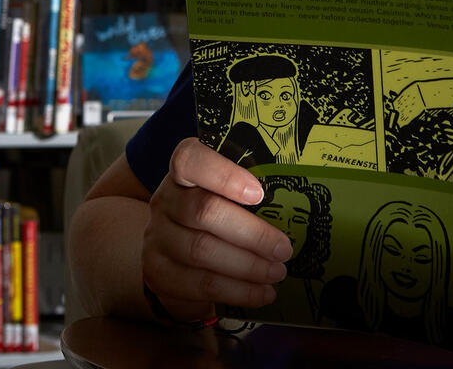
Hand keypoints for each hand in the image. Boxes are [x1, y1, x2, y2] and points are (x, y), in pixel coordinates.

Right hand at [142, 138, 292, 322]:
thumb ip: (249, 194)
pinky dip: (238, 291)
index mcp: (183, 172)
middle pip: (204, 211)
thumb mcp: (227, 198)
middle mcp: (164, 200)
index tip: (259, 193)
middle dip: (252, 233)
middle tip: (284, 248)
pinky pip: (200, 284)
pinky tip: (262, 293)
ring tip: (277, 272)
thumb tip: (295, 207)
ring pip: (202, 251)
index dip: (224, 175)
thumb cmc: (216, 218)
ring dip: (248, 266)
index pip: (190, 159)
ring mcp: (157, 237)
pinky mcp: (159, 273)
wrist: (177, 258)